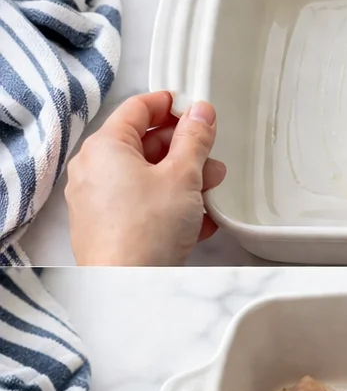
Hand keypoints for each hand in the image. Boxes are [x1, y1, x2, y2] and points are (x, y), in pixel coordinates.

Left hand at [66, 91, 226, 265]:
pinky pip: (140, 203)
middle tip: (209, 157)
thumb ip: (195, 138)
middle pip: (143, 144)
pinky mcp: (105, 226)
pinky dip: (166, 204)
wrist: (127, 286)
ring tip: (209, 193)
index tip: (196, 110)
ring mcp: (96, 200)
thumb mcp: (183, 175)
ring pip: (145, 176)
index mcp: (105, 147)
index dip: (171, 104)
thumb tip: (200, 114)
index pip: (138, 108)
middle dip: (183, 150)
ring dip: (181, 180)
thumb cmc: (145, 233)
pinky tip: (195, 219)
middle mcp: (93, 170)